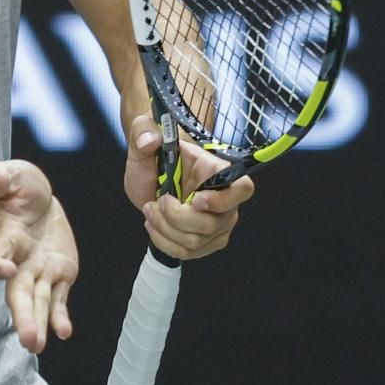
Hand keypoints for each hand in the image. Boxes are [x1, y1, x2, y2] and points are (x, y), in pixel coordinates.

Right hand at [0, 160, 77, 353]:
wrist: (32, 197)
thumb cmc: (15, 186)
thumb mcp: (8, 176)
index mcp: (7, 238)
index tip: (3, 269)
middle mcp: (19, 262)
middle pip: (17, 292)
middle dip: (23, 314)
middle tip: (29, 340)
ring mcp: (39, 270)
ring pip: (38, 300)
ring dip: (38, 322)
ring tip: (38, 345)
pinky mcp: (58, 273)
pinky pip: (58, 297)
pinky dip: (60, 315)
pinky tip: (64, 331)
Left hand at [123, 112, 255, 260]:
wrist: (149, 183)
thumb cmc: (153, 159)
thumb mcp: (142, 139)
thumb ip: (143, 130)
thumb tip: (150, 138)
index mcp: (216, 170)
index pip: (242, 188)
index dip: (223, 200)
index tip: (195, 200)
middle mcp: (225, 199)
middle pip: (212, 224)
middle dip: (176, 218)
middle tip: (157, 202)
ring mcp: (218, 223)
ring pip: (196, 241)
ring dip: (165, 229)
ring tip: (151, 210)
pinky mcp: (206, 241)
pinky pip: (187, 253)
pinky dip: (164, 242)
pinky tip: (155, 225)